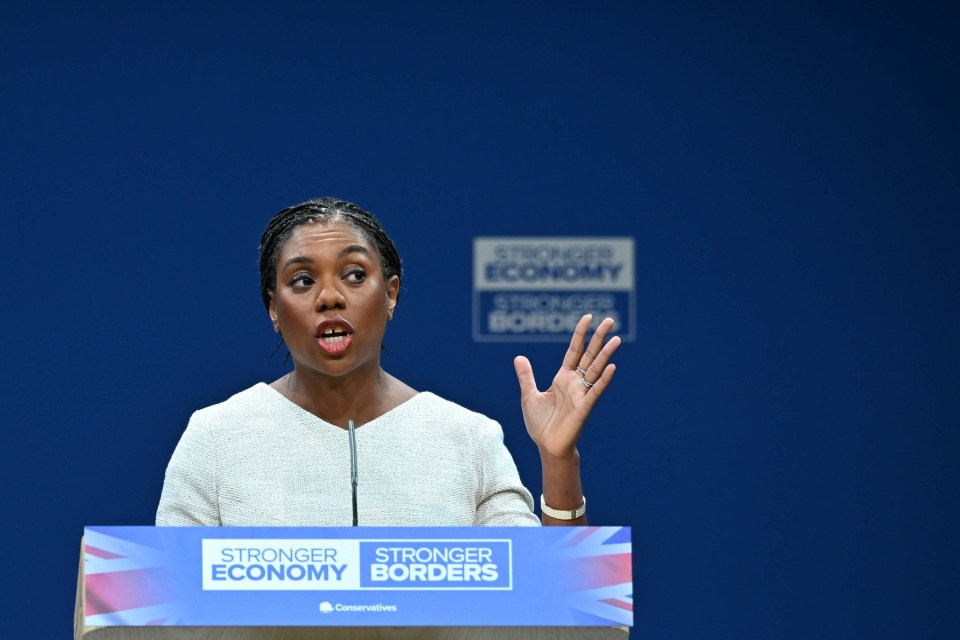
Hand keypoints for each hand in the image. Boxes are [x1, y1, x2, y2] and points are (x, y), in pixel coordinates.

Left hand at [514, 315, 620, 459]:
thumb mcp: (529, 396)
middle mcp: (575, 383)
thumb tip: (519, 357)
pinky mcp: (584, 408)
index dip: (581, 334)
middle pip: (589, 355)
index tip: (588, 317)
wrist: (547, 446)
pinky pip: (595, 391)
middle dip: (599, 338)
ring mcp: (581, 394)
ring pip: (596, 370)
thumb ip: (526, 376)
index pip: (574, 350)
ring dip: (606, 354)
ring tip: (616, 339)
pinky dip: (604, 380)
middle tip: (611, 320)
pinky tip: (612, 367)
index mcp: (562, 378)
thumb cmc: (540, 424)